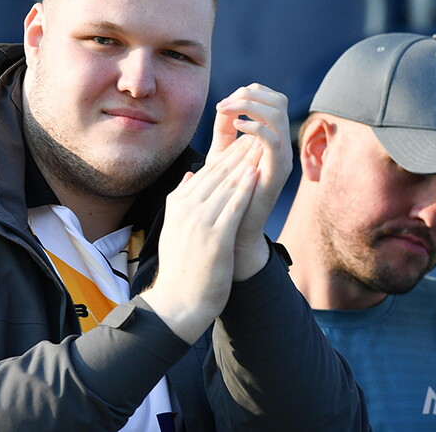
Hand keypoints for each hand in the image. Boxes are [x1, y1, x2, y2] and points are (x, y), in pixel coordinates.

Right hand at [141, 136, 258, 342]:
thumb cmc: (181, 269)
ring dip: (245, 163)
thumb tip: (190, 176)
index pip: (206, 172)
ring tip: (260, 145)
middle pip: (217, 173)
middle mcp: (186, 208)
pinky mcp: (214, 236)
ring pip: (226, 184)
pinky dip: (246, 188)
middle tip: (255, 133)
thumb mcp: (175, 228)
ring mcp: (199, 221)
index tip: (242, 140)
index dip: (226, 154)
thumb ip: (181, 200)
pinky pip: (233, 206)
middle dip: (238, 152)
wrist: (178, 303)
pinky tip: (257, 173)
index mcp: (177, 203)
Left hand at [207, 84, 292, 279]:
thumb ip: (225, 131)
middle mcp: (280, 145)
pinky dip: (255, 126)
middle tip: (224, 105)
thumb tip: (223, 106)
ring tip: (227, 112)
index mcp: (270, 138)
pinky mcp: (277, 171)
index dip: (247, 93)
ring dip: (250, 106)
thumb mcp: (222, 156)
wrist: (232, 232)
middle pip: (278, 100)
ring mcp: (282, 157)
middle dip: (250, 94)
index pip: (269, 99)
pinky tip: (237, 127)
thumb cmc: (225, 196)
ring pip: (278, 113)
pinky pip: (273, 138)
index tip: (222, 104)